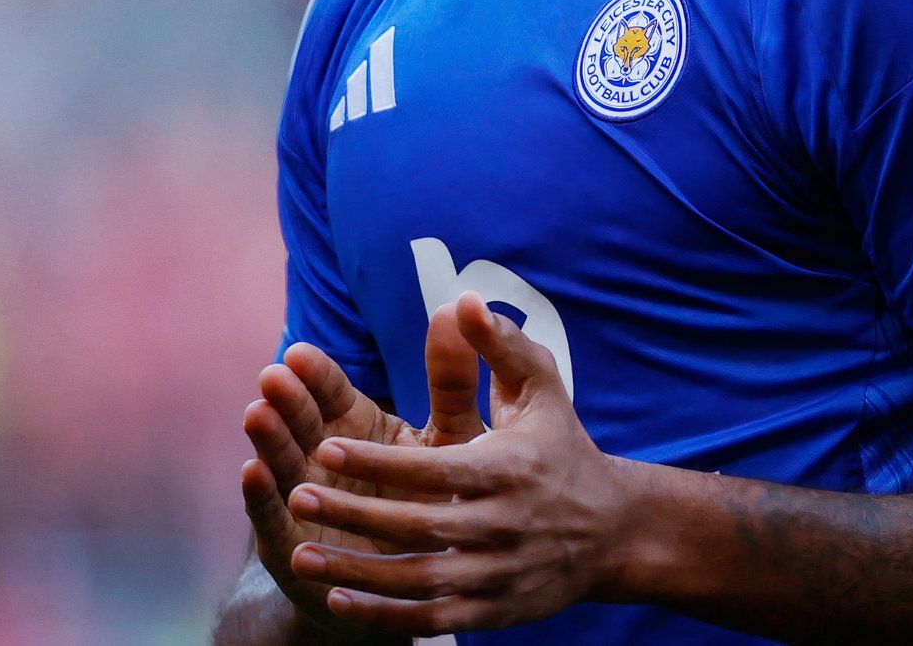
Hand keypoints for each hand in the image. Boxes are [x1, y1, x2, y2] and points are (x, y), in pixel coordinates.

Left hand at [286, 293, 645, 635]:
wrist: (614, 531)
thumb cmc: (562, 448)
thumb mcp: (542, 389)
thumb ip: (500, 345)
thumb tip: (462, 299)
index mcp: (511, 470)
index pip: (435, 467)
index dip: (379, 460)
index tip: (326, 444)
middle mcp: (504, 525)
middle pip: (419, 525)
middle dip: (354, 512)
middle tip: (298, 495)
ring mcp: (499, 574)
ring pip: (418, 580)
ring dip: (357, 572)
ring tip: (300, 556)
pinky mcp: (494, 611)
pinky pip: (431, 620)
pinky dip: (384, 617)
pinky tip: (338, 601)